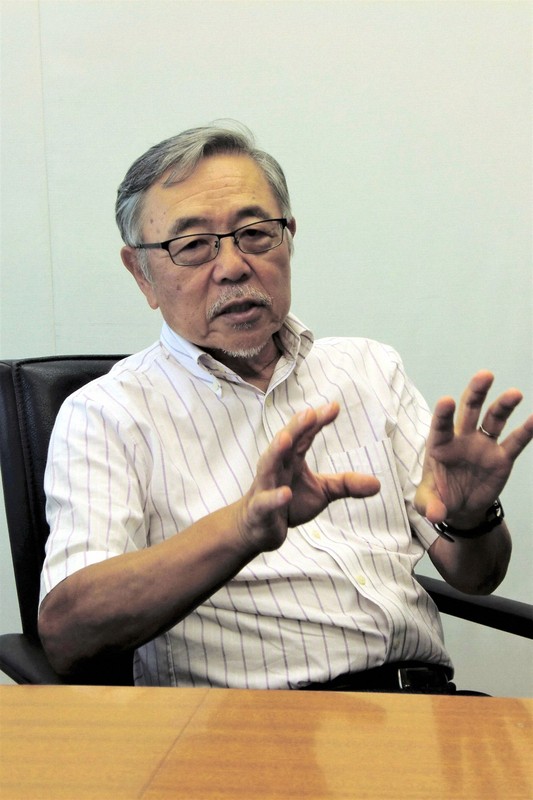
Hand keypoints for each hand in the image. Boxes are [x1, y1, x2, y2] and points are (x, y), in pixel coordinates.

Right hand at [236, 402, 380, 551]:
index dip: (317, 421)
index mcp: (292, 459)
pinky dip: (274, 498)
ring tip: (286, 438)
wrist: (257, 527)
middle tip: (310, 412)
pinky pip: (266, 502)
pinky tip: (286, 494)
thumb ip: (346, 484)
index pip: (304, 436)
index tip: (334, 407)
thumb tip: (378, 483)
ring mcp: (265, 487)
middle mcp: (277, 467)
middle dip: (296, 427)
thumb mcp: (322, 492)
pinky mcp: (260, 509)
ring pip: (268, 465)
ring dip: (275, 451)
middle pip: (285, 443)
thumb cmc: (289, 502)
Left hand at [415, 371, 532, 527]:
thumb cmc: (438, 497)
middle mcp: (462, 439)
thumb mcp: (429, 504)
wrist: (460, 507)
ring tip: (514, 393)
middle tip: (485, 375)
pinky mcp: (501, 457)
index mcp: (440, 445)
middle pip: (469, 410)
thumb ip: (431, 506)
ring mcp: (483, 445)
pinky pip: (515, 442)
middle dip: (476, 393)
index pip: (441, 425)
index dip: (443, 414)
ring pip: (494, 419)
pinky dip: (526, 431)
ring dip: (503, 405)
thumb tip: (436, 516)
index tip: (446, 400)